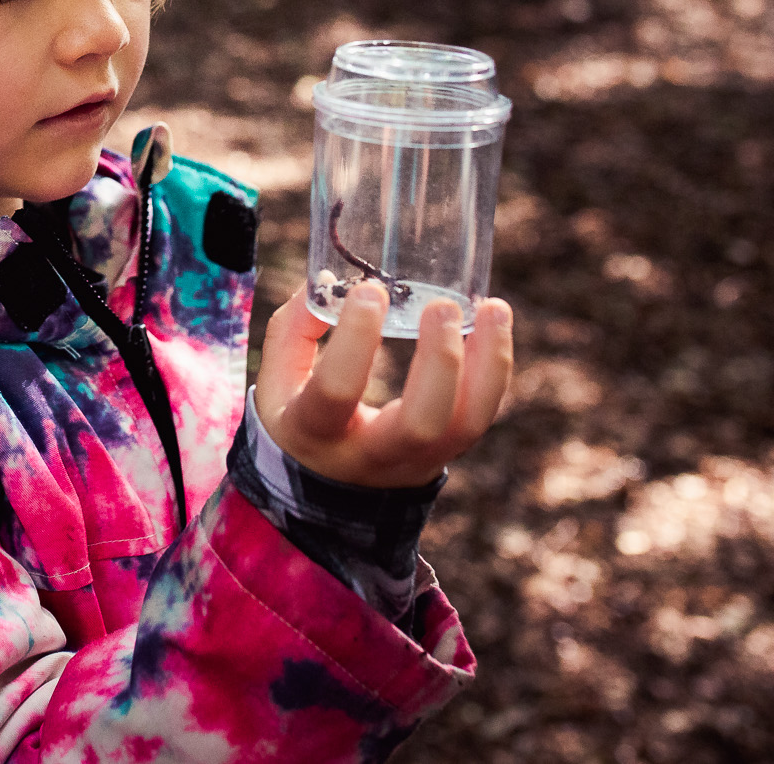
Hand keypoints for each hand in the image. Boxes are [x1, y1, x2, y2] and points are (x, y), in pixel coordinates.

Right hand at [255, 281, 513, 488]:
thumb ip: (294, 329)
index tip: (370, 290)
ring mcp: (416, 460)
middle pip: (420, 422)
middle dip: (439, 360)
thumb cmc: (301, 418)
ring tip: (492, 308)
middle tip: (442, 306)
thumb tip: (329, 280)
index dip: (355, 340)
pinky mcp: (446, 453)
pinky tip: (495, 322)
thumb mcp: (279, 380)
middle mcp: (371, 455)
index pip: (337, 391)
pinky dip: (495, 368)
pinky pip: (480, 415)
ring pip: (466, 424)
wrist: (328, 493)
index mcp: (316, 432)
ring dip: (487, 364)